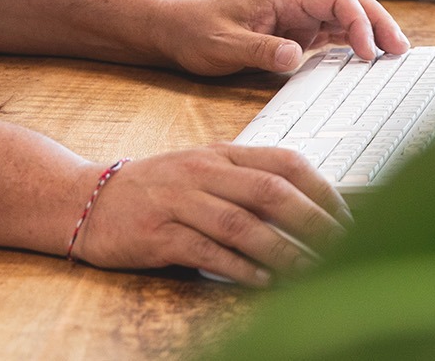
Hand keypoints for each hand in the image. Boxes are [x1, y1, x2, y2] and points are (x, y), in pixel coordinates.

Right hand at [71, 145, 348, 286]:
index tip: (348, 218)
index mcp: (219, 154)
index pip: (284, 161)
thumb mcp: (202, 172)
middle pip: (269, 191)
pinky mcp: (157, 234)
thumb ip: (247, 182)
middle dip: (312, 222)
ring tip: (311, 273)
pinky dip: (238, 267)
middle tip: (343, 248)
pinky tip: (261, 282)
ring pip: (241, 224)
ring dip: (281, 251)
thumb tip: (308, 207)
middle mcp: (201, 171)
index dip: (322, 190)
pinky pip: (205, 250)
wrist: (85, 199)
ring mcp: (177, 201)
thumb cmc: (155, 190)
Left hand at [156, 0, 409, 75]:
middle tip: (400, 50)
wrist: (176, 31)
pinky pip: (333, 34)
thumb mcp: (224, 45)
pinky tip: (370, 59)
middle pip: (350, 3)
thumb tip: (294, 55)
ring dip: (372, 32)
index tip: (368, 52)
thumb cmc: (197, 33)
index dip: (359, 22)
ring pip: (347, 18)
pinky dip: (355, 44)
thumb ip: (259, 49)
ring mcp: (298, 17)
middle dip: (378, 22)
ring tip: (395, 54)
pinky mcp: (296, 33)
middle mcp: (296, 1)